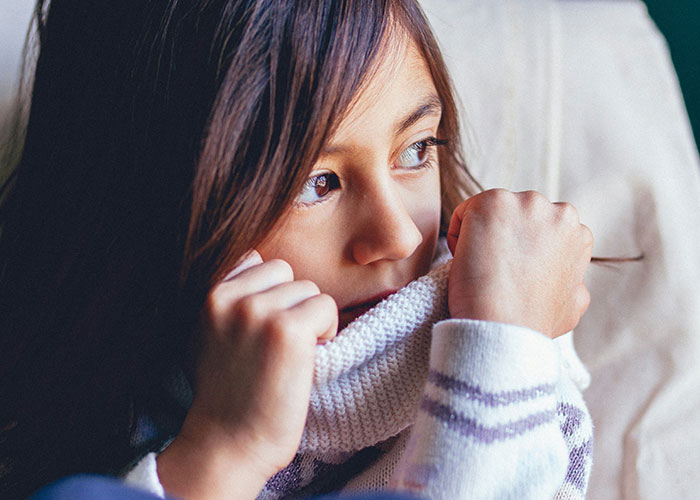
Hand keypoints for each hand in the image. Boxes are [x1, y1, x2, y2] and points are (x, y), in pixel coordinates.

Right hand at [157, 251, 336, 499]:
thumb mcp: (208, 333)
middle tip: (280, 344)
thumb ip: (230, 298)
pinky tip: (307, 359)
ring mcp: (259, 311)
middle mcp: (231, 297)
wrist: (228, 442)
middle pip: (286, 273)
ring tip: (291, 354)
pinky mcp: (288, 330)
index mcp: (210, 293)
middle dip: (291, 304)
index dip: (270, 293)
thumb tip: (258, 264)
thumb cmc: (225, 392)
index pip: (256, 260)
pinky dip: (326, 331)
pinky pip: (326, 307)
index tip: (265, 328)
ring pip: (309, 289)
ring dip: (309, 319)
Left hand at [446, 189, 592, 337]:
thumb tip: (572, 280)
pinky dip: (459, 236)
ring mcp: (525, 203)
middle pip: (516, 216)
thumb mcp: (573, 304)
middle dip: (504, 238)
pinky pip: (465, 213)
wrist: (503, 326)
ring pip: (492, 213)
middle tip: (494, 272)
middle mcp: (558, 211)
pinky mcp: (493, 202)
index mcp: (578, 233)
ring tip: (483, 268)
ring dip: (482, 236)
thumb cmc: (532, 323)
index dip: (521, 254)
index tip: (512, 275)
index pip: (540, 229)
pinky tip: (469, 261)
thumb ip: (574, 282)